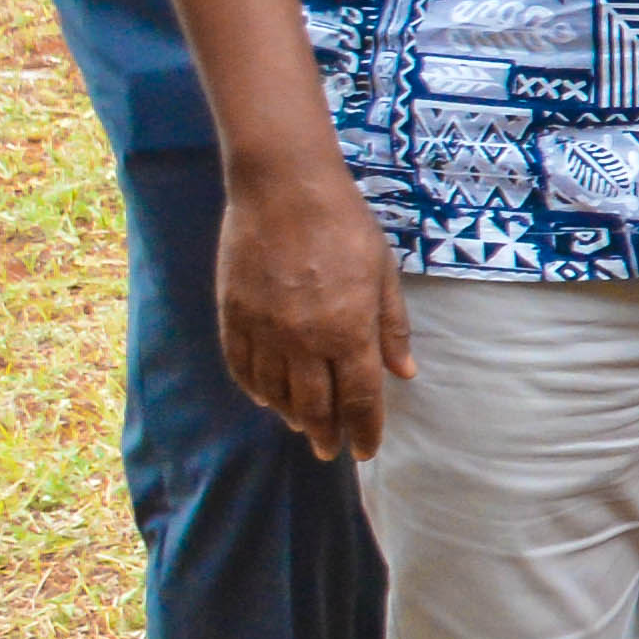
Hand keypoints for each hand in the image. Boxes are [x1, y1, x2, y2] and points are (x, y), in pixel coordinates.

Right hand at [217, 155, 417, 457]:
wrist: (283, 186)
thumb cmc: (344, 224)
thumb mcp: (383, 273)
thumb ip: (391, 328)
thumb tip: (404, 373)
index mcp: (349, 330)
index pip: (360, 400)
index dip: (364, 431)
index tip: (365, 451)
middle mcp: (305, 339)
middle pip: (315, 407)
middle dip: (326, 435)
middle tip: (331, 451)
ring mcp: (265, 329)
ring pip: (276, 393)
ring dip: (291, 416)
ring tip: (302, 426)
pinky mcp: (234, 314)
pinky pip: (242, 367)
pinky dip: (254, 389)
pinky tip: (265, 398)